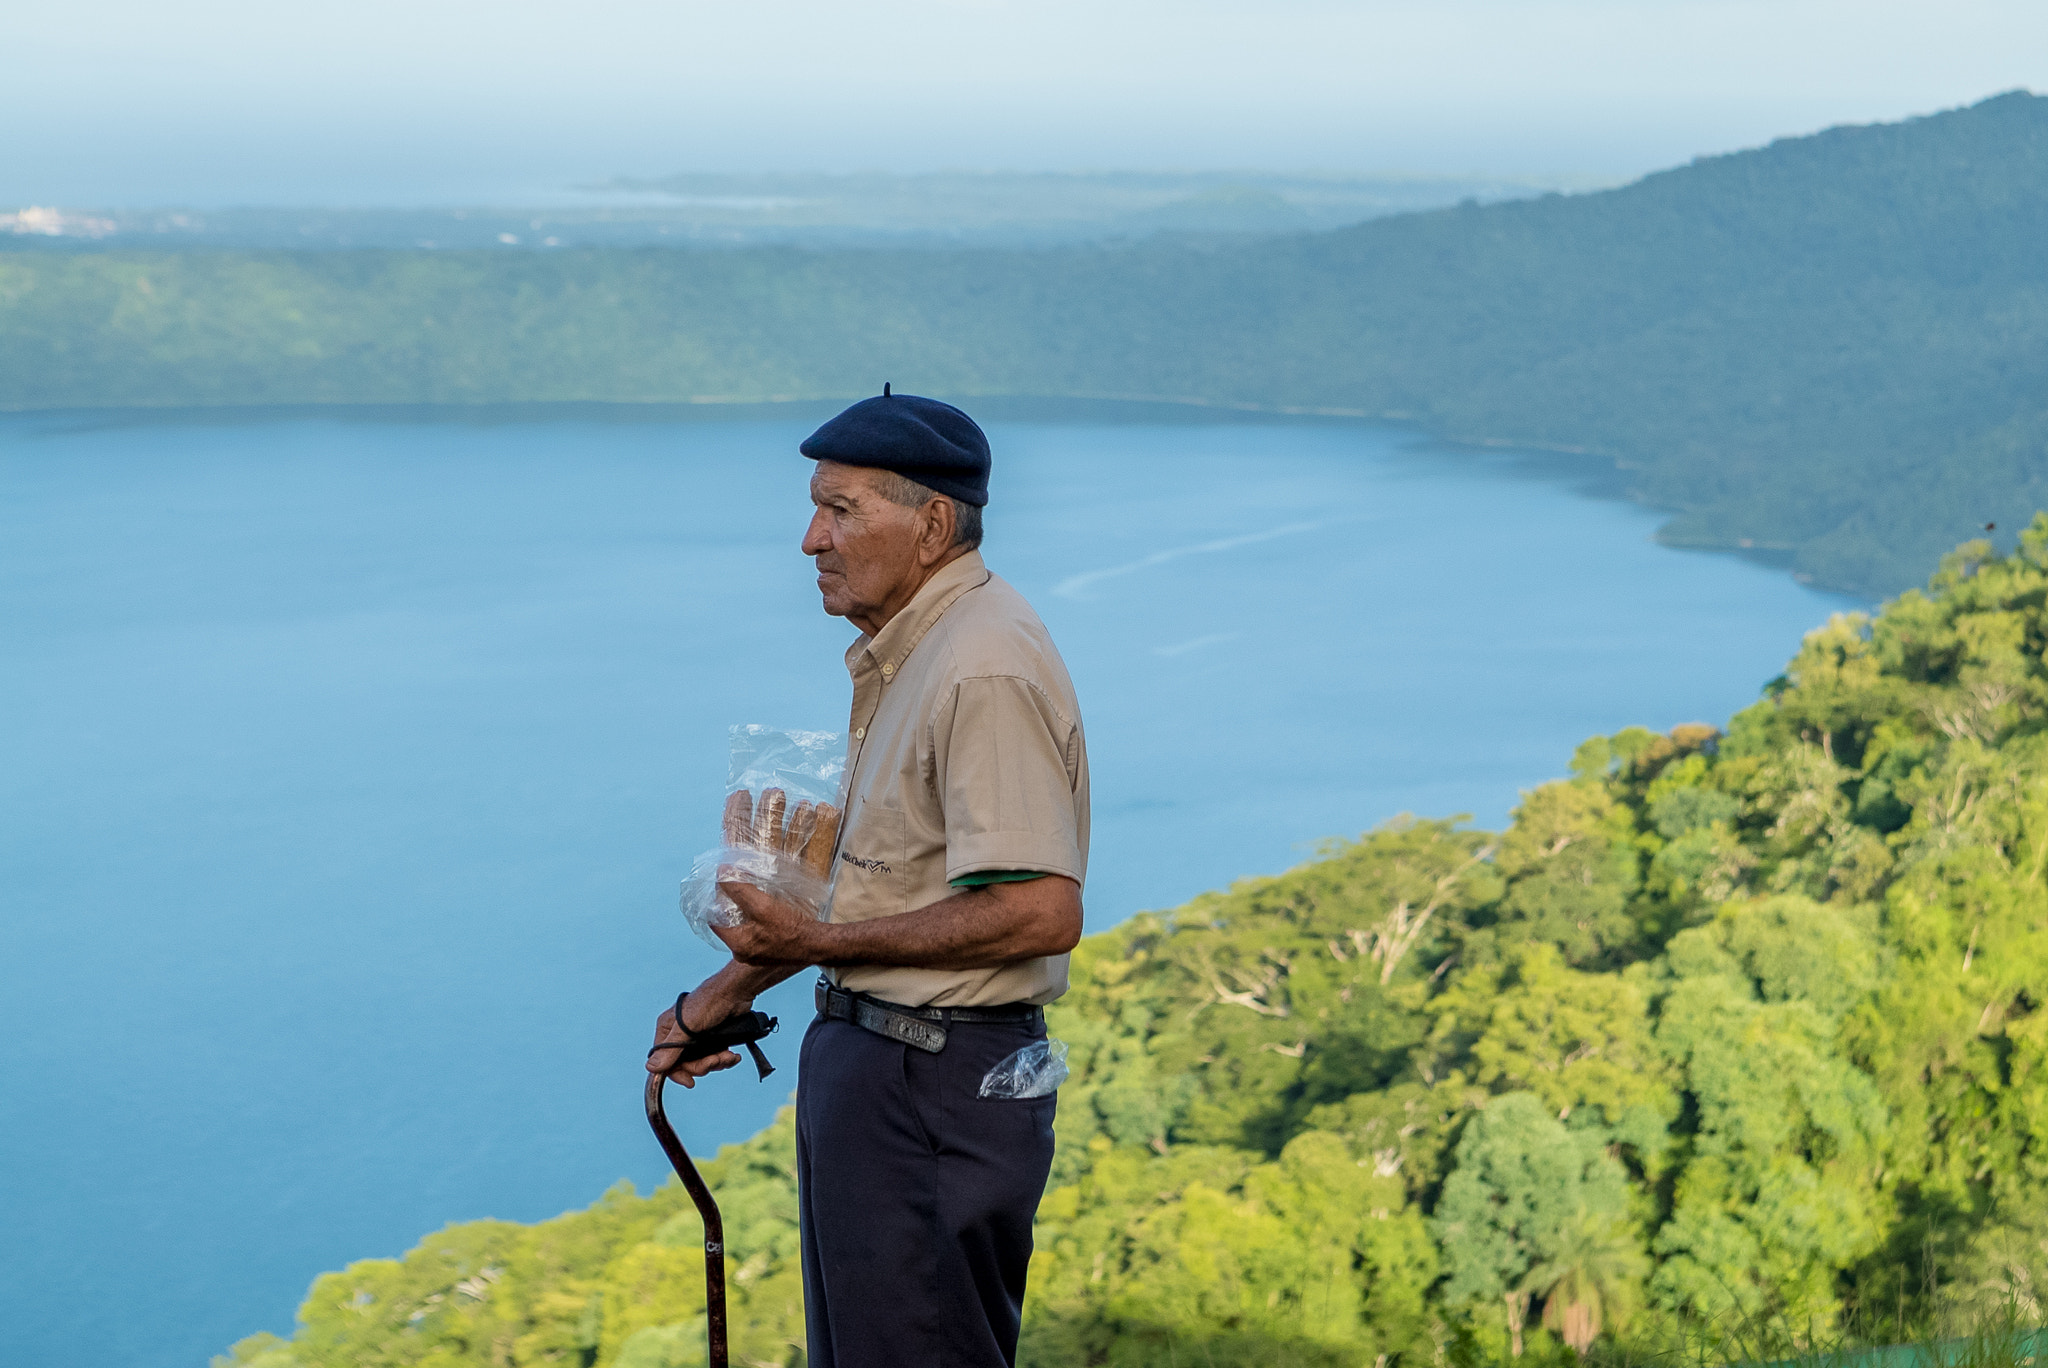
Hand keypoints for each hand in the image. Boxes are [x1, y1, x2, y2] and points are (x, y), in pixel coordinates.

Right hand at [645, 984, 749, 1087]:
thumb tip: (651, 1068)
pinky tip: (733, 1056)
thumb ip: (671, 1049)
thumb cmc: (709, 1002)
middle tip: (716, 1060)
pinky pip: (715, 1057)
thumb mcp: (688, 1026)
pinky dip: (725, 1059)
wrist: (737, 992)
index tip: (690, 1082)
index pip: (665, 1062)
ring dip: (717, 1062)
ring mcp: (697, 1038)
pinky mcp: (713, 1038)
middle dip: (703, 1065)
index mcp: (667, 1030)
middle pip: (686, 1064)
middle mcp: (680, 1035)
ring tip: (728, 1056)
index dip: (678, 1073)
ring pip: (702, 1062)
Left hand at [713, 879, 829, 965]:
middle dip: (733, 906)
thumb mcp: (762, 905)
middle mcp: (743, 954)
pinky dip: (758, 921)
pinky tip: (768, 910)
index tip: (725, 886)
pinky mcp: (769, 953)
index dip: (717, 901)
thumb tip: (721, 873)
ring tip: (755, 897)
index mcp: (737, 945)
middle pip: (728, 924)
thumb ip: (739, 889)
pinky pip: (756, 934)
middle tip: (740, 889)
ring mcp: (757, 955)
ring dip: (747, 913)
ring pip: (743, 928)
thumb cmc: (791, 928)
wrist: (818, 944)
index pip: (714, 920)